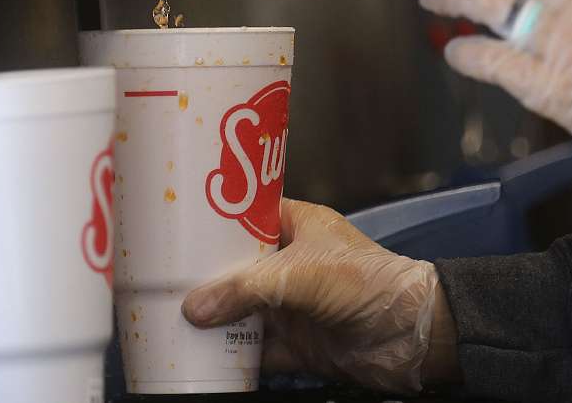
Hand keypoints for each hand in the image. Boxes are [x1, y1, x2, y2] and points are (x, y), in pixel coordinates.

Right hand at [182, 199, 459, 392]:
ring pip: (242, 311)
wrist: (411, 337)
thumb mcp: (302, 273)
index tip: (178, 224)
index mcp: (300, 226)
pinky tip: (201, 356)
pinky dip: (231, 357)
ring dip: (214, 319)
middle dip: (204, 277)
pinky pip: (255, 351)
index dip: (217, 219)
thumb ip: (247, 288)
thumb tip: (195, 308)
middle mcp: (293, 263)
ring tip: (170, 318)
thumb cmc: (369, 283)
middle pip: (237, 268)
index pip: (250, 214)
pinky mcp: (298, 344)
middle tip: (161, 278)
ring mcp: (294, 305)